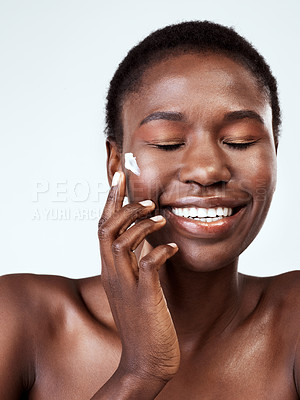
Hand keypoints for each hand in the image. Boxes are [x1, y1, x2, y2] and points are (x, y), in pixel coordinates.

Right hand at [98, 171, 179, 384]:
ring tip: (160, 217)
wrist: (145, 360)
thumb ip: (134, 262)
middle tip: (146, 200)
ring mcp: (126, 285)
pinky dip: (159, 251)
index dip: (110, 201)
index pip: (103, 227)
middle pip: (106, 229)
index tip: (119, 177)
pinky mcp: (144, 297)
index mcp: (110, 268)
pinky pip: (147, 266)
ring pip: (121, 243)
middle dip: (123, 208)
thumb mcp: (133, 285)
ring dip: (141, 226)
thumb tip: (146, 239)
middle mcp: (112, 273)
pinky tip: (173, 249)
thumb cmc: (143, 319)